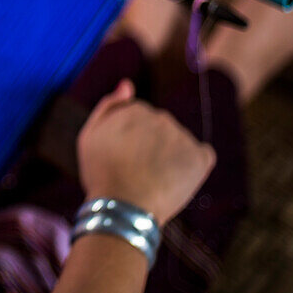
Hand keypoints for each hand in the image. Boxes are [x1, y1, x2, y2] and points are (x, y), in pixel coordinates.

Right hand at [76, 80, 215, 225]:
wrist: (123, 207)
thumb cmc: (102, 173)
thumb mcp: (90, 136)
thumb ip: (109, 106)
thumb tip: (128, 84)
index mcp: (136, 110)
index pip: (141, 119)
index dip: (132, 141)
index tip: (123, 159)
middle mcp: (162, 118)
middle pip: (161, 129)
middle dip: (152, 146)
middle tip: (137, 171)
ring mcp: (182, 137)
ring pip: (179, 143)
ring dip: (171, 156)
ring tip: (154, 180)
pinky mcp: (200, 158)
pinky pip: (201, 156)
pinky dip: (193, 166)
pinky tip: (177, 180)